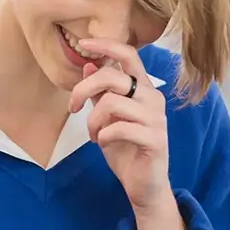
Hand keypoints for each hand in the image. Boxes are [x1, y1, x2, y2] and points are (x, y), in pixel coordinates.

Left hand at [69, 39, 181, 229]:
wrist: (144, 185)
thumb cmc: (126, 149)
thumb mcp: (107, 117)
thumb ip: (101, 92)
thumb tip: (90, 63)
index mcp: (143, 88)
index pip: (128, 54)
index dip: (105, 45)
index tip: (83, 44)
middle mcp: (152, 98)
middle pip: (113, 77)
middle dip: (83, 90)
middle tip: (73, 108)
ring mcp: (156, 118)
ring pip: (111, 103)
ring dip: (93, 121)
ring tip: (94, 135)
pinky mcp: (155, 139)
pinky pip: (118, 128)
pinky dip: (104, 136)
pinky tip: (104, 143)